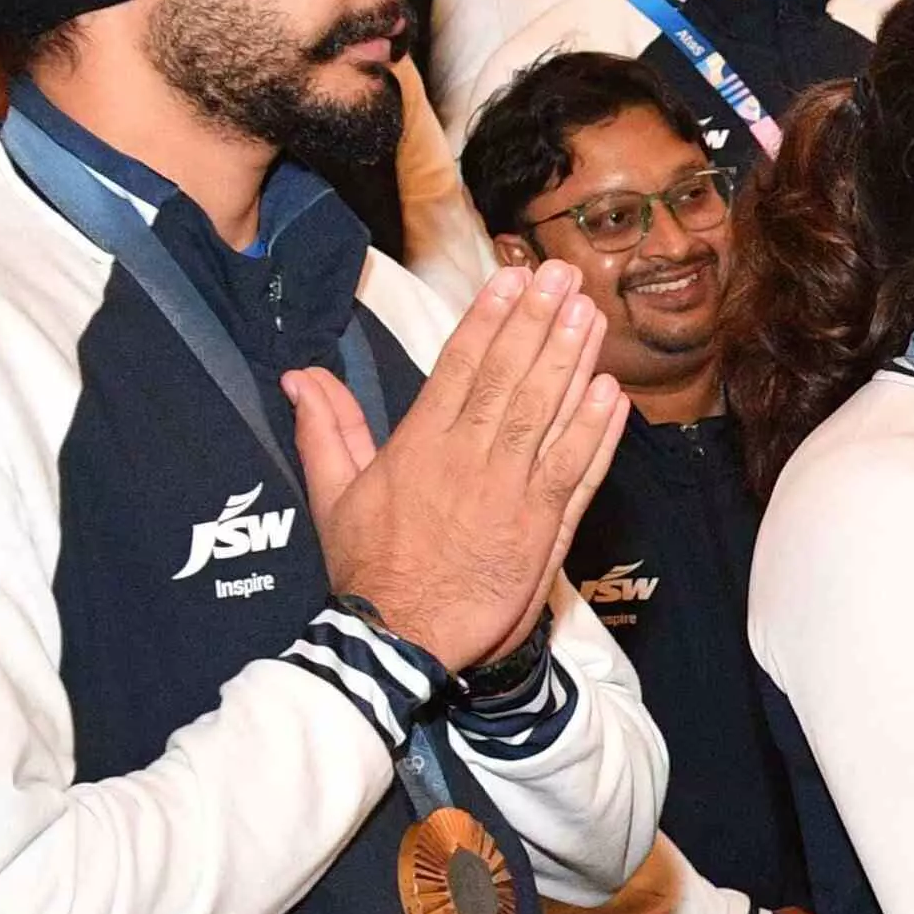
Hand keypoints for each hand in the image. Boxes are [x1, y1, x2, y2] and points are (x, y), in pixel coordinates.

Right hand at [287, 262, 626, 670]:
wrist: (403, 639)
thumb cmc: (370, 570)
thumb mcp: (335, 495)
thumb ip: (326, 429)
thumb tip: (301, 376)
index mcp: (420, 447)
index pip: (461, 369)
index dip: (490, 320)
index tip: (511, 280)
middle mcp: (470, 461)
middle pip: (510, 379)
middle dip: (539, 323)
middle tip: (563, 275)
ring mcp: (512, 492)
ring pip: (547, 415)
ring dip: (572, 362)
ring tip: (590, 314)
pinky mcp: (544, 527)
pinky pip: (576, 471)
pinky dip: (597, 432)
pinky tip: (612, 393)